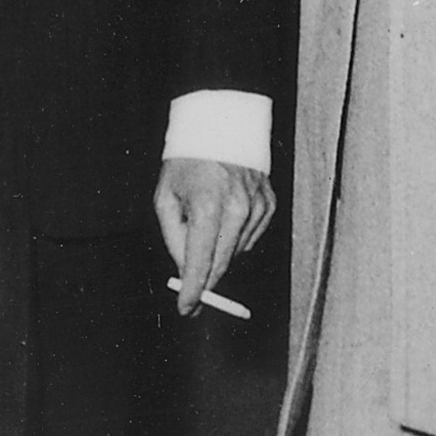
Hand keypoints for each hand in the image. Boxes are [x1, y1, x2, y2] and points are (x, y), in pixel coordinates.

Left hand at [155, 157, 275, 313]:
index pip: (200, 262)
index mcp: (208, 205)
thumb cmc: (186, 161)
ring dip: (218, 254)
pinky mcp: (269, 205)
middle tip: (191, 299)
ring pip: (236, 253)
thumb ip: (174, 237)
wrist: (221, 126)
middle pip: (221, 264)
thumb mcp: (166, 196)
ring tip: (205, 225)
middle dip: (204, 283)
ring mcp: (257, 207)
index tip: (185, 309)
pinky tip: (225, 217)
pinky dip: (235, 238)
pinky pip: (249, 238)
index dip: (192, 290)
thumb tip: (185, 271)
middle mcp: (237, 209)